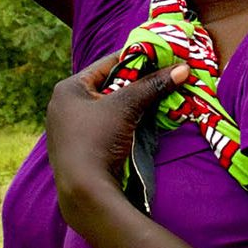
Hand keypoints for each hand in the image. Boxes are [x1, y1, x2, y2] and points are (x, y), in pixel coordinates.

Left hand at [45, 52, 188, 224]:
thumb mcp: (126, 107)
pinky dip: (126, 120)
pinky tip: (144, 121)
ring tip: (159, 97)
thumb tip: (183, 69)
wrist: (84, 191)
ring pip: (110, 106)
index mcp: (68, 89)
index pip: (107, 64)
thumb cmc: (97, 140)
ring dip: (134, 103)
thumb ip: (152, 86)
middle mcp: (64, 105)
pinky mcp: (80, 147)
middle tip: (164, 77)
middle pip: (109, 85)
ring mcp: (70, 128)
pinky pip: (107, 124)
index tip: (161, 56)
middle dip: (138, 83)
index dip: (136, 58)